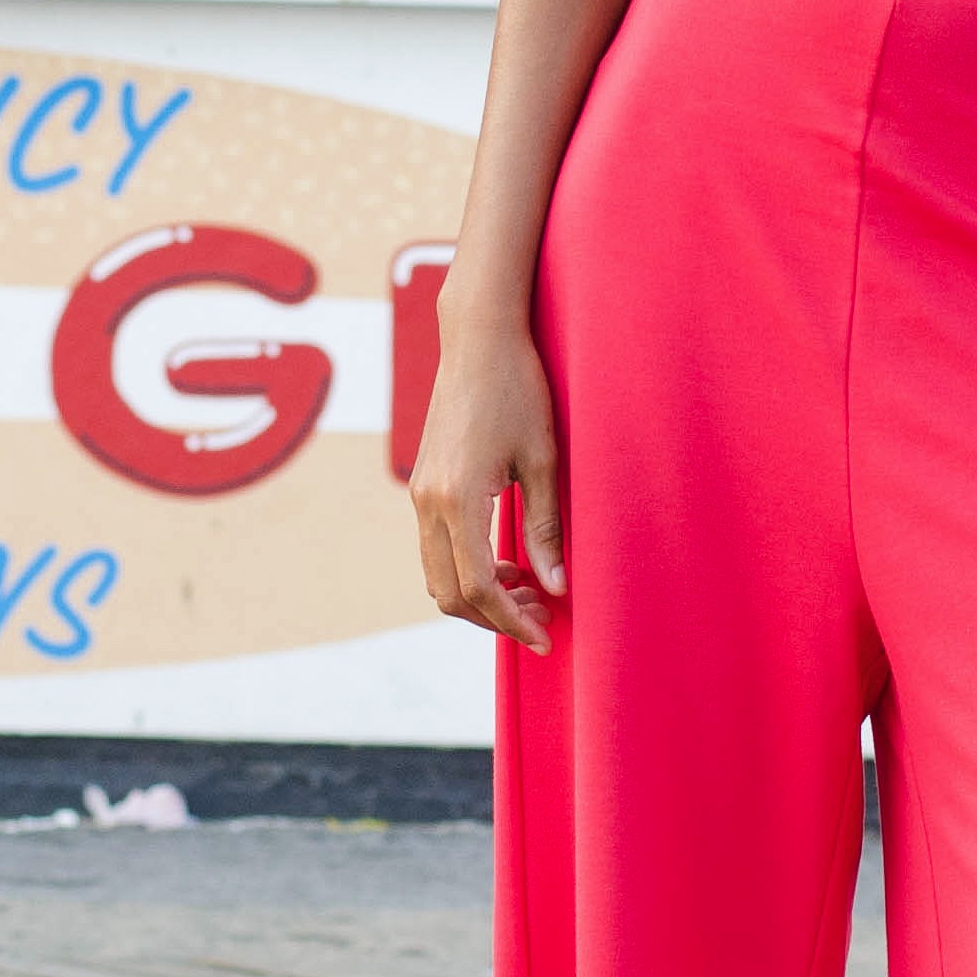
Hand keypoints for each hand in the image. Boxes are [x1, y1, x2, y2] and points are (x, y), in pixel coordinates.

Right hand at [411, 302, 568, 654]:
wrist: (478, 338)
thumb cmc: (519, 389)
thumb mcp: (543, 459)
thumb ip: (548, 527)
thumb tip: (557, 585)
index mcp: (458, 498)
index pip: (479, 587)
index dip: (512, 622)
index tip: (545, 638)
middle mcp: (428, 502)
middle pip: (450, 592)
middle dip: (494, 618)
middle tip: (542, 618)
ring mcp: (420, 493)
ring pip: (438, 574)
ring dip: (479, 595)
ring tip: (529, 590)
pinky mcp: (424, 484)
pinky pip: (436, 547)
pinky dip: (467, 568)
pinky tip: (507, 560)